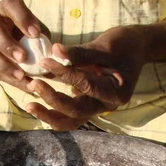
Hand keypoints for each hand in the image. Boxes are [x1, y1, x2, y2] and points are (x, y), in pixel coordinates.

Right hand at [0, 0, 49, 91]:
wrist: (1, 43)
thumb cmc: (24, 33)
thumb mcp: (34, 30)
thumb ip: (44, 39)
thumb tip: (58, 57)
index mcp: (7, 9)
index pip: (12, 6)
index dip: (23, 18)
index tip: (36, 33)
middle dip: (7, 44)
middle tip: (23, 57)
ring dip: (5, 65)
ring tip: (21, 76)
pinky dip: (9, 79)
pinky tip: (24, 85)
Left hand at [25, 25, 146, 130]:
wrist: (136, 48)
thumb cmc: (124, 44)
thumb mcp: (104, 46)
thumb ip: (80, 53)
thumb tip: (55, 51)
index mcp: (116, 93)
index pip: (86, 86)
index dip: (65, 74)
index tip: (45, 61)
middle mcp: (106, 106)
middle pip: (77, 112)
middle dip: (53, 100)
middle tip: (34, 84)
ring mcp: (97, 108)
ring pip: (71, 121)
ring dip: (50, 116)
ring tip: (29, 106)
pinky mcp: (88, 105)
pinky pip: (69, 116)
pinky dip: (53, 112)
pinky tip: (36, 104)